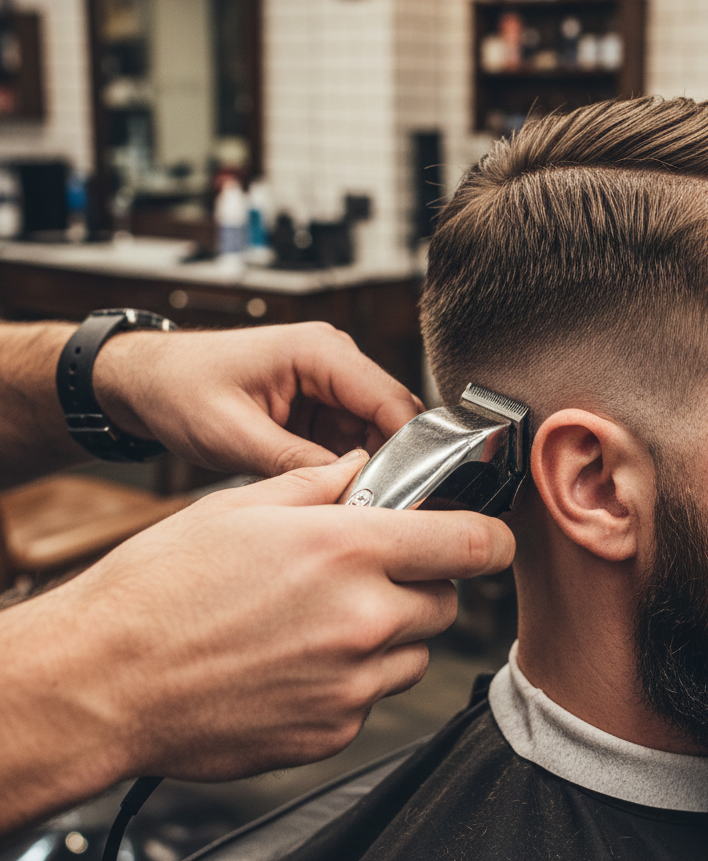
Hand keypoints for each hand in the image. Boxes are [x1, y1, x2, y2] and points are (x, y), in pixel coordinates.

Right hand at [0, 452, 514, 829]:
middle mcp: (362, 619)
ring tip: (322, 622)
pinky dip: (353, 680)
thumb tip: (364, 469)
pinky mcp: (332, 731)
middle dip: (423, 584)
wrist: (104, 680)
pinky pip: (372, 698)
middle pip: (446, 602)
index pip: (470, 544)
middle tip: (371, 576)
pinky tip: (299, 662)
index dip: (491, 538)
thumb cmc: (162, 589)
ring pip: (413, 653)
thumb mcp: (242, 506)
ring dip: (389, 634)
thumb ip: (321, 484)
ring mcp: (351, 684)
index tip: (489, 539)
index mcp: (348, 551)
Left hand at [92, 322, 423, 476]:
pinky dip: (347, 468)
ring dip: (369, 468)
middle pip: (392, 417)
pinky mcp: (320, 404)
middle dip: (392, 463)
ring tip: (348, 504)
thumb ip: (296, 463)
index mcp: (320, 350)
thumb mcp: (234, 434)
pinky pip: (352, 440)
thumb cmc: (179, 389)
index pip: (391, 399)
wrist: (145, 381)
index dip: (409, 448)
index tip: (409, 494)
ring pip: (377, 433)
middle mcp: (334, 360)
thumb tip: (349, 491)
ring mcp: (329, 382)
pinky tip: (332, 493)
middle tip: (377, 509)